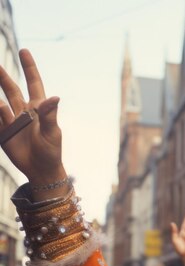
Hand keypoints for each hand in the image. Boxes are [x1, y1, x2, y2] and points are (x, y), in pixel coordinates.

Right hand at [0, 49, 66, 190]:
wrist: (41, 171)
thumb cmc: (51, 152)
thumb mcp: (52, 133)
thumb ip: (50, 115)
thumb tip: (55, 97)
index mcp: (38, 109)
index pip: (33, 83)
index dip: (29, 67)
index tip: (24, 51)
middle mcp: (24, 112)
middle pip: (11, 88)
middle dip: (2, 75)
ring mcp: (12, 121)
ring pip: (0, 103)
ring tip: (7, 115)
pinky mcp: (3, 132)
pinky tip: (1, 116)